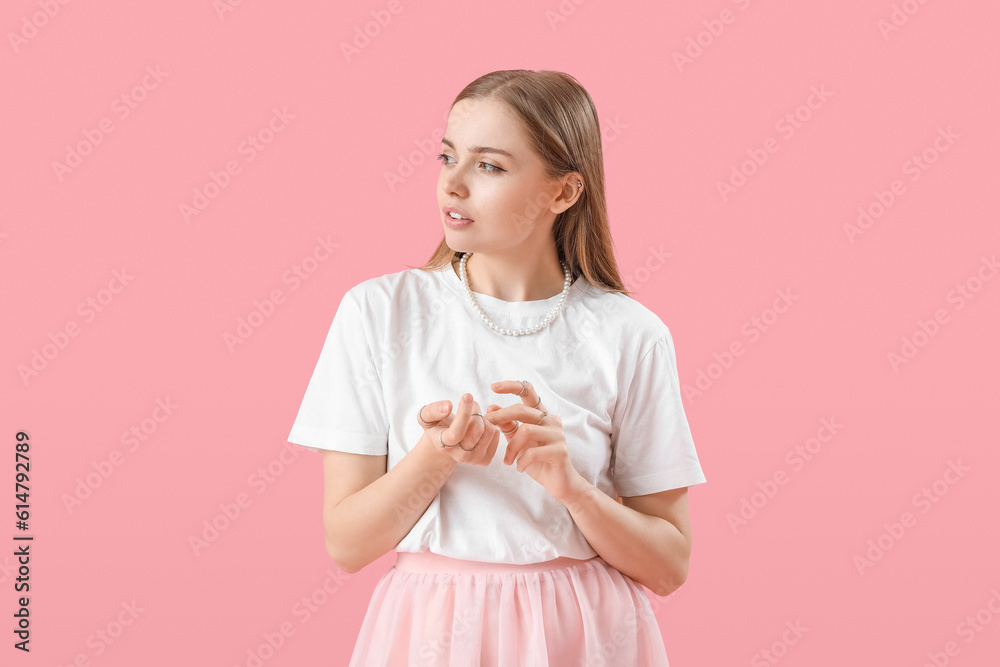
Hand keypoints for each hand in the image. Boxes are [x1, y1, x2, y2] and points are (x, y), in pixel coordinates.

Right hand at [415, 393, 500, 465]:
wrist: (447, 442)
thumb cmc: (437, 425)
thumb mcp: (427, 416)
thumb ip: (433, 410)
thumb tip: (447, 406)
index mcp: (444, 445)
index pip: (457, 432)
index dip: (464, 413)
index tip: (467, 395)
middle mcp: (460, 456)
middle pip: (478, 429)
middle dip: (475, 410)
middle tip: (470, 404)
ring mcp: (474, 459)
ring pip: (490, 431)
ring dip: (484, 417)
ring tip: (474, 415)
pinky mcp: (486, 459)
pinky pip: (497, 435)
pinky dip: (492, 424)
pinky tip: (482, 423)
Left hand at [485, 380, 583, 499]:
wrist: (558, 482)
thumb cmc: (537, 460)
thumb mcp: (518, 441)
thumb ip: (508, 425)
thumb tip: (491, 407)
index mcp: (541, 415)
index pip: (528, 392)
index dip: (511, 386)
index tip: (493, 387)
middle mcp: (551, 420)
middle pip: (522, 410)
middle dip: (501, 417)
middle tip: (487, 426)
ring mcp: (558, 434)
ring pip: (526, 431)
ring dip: (511, 448)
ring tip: (507, 461)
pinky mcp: (560, 450)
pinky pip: (533, 452)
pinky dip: (521, 461)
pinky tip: (519, 468)